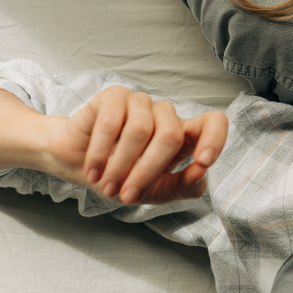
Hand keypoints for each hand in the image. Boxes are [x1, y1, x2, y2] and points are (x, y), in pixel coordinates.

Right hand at [43, 86, 227, 204]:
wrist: (78, 164)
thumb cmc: (121, 177)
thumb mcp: (155, 191)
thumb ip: (183, 186)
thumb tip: (200, 173)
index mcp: (184, 136)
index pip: (214, 122)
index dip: (214, 138)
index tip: (203, 162)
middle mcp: (166, 115)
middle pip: (171, 135)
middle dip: (147, 171)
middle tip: (125, 196)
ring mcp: (141, 102)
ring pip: (141, 130)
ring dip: (120, 165)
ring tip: (106, 187)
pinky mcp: (115, 96)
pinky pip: (111, 123)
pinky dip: (101, 152)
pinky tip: (93, 170)